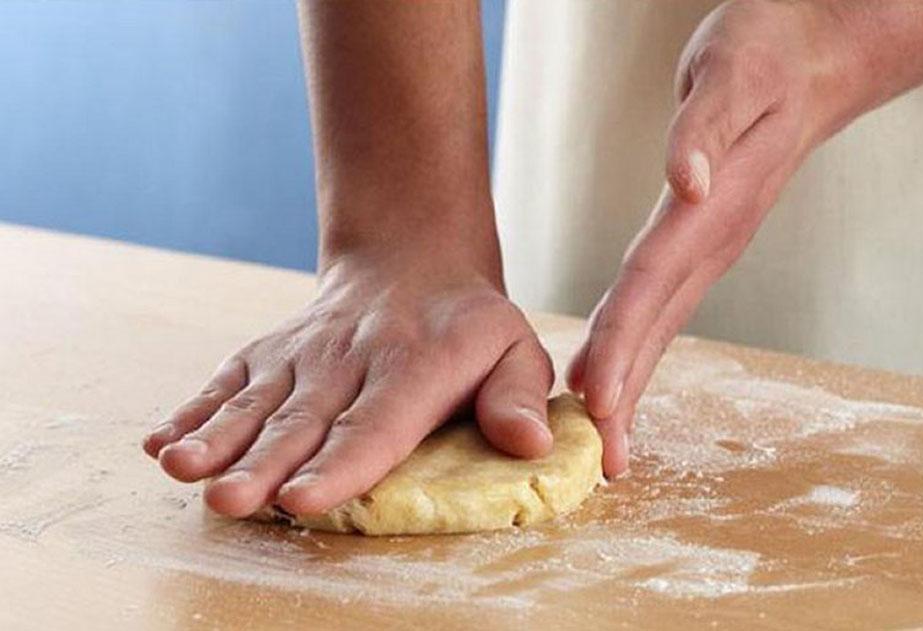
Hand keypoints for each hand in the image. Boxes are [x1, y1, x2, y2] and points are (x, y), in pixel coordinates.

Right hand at [143, 250, 553, 517]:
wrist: (410, 263)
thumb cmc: (468, 326)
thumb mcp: (515, 349)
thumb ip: (517, 396)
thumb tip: (531, 444)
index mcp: (414, 365)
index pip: (376, 423)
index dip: (339, 463)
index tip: (303, 498)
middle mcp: (349, 359)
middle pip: (304, 420)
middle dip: (262, 464)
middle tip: (229, 500)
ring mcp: (303, 353)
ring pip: (257, 402)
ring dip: (216, 438)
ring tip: (180, 468)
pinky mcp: (271, 351)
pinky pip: (228, 381)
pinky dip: (193, 411)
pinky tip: (161, 442)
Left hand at [567, 0, 859, 476]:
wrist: (815, 56)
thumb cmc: (768, 55)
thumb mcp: (732, 72)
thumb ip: (705, 130)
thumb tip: (686, 184)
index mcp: (708, 208)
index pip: (651, 285)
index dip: (622, 342)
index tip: (595, 397)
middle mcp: (709, 239)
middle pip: (655, 324)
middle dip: (625, 390)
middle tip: (598, 455)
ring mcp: (710, 246)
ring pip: (661, 325)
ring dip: (631, 382)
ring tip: (605, 435)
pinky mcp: (703, 241)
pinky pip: (663, 304)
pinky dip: (637, 346)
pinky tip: (616, 374)